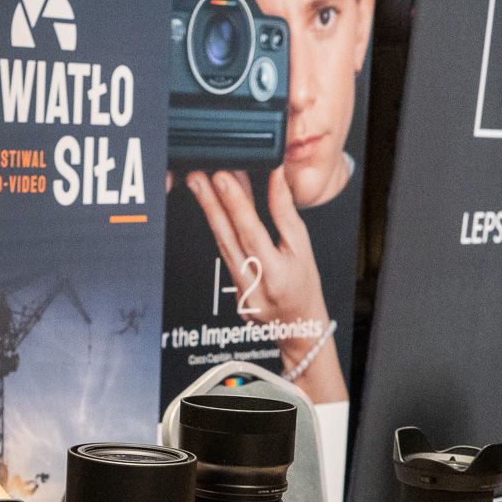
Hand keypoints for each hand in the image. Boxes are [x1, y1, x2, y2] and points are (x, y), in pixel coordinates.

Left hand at [185, 166, 329, 329]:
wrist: (296, 324)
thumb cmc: (304, 284)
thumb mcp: (303, 247)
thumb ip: (285, 214)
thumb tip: (275, 180)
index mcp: (275, 273)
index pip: (251, 232)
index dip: (236, 203)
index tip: (223, 177)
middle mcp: (252, 283)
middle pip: (227, 237)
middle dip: (210, 203)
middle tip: (198, 177)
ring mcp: (236, 288)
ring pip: (221, 244)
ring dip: (210, 213)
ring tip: (201, 186)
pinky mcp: (228, 288)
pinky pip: (222, 253)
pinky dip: (219, 229)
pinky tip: (214, 210)